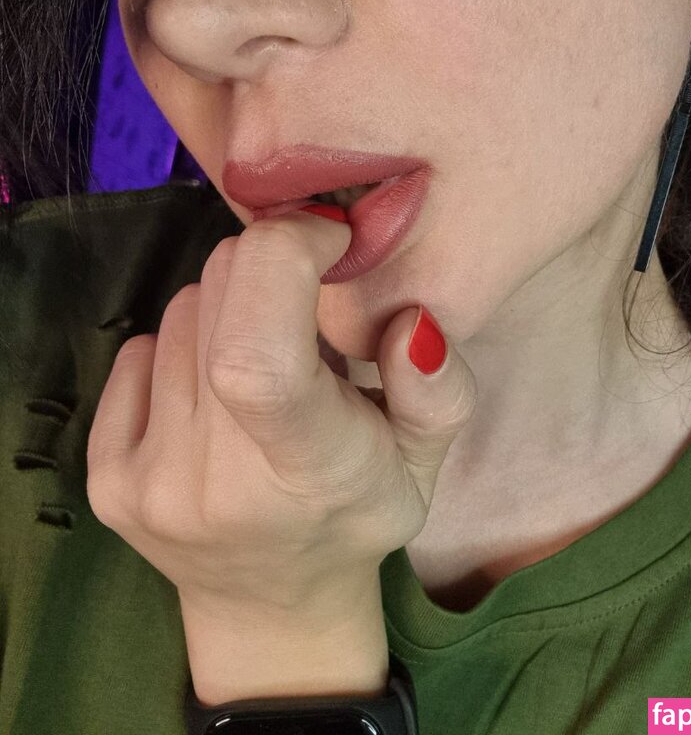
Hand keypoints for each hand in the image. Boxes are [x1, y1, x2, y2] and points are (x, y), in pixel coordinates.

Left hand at [85, 208, 477, 619]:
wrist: (272, 602)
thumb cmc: (358, 514)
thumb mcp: (425, 461)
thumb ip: (438, 392)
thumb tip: (409, 320)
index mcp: (307, 474)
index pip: (259, 356)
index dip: (283, 259)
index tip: (328, 236)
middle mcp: (212, 484)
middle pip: (219, 296)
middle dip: (268, 268)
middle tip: (303, 308)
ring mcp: (150, 484)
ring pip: (182, 311)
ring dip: (229, 313)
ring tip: (262, 366)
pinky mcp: (105, 480)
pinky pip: (138, 350)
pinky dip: (182, 348)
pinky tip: (213, 396)